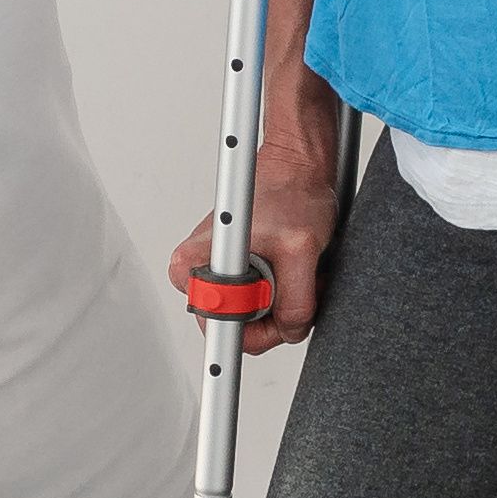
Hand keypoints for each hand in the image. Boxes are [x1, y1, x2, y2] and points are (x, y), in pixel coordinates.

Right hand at [167, 94, 347, 354]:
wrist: (297, 167)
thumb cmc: (290, 191)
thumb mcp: (301, 250)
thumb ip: (294, 302)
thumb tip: (289, 330)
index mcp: (195, 264)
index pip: (217, 326)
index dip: (254, 328)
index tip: (276, 319)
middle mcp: (200, 272)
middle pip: (238, 328)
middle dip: (275, 314)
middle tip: (297, 282)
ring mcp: (219, 275)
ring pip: (253, 319)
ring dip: (283, 303)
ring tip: (297, 269)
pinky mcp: (237, 275)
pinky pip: (260, 305)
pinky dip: (283, 294)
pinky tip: (294, 270)